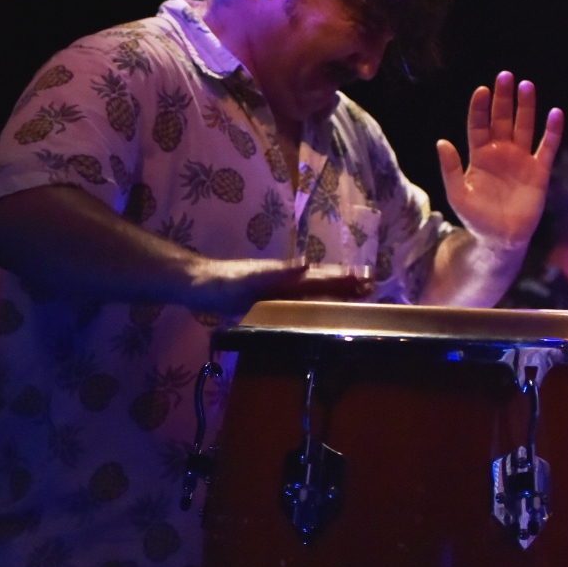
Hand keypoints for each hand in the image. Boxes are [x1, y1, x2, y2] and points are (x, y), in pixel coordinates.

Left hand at [202, 259, 373, 312]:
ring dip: (333, 289)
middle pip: (321, 280)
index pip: (322, 278)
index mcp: (285, 276)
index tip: (368, 281)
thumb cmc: (221, 283)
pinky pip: (297, 297)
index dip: (344, 280)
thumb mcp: (249, 279)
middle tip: (371, 284)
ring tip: (353, 289)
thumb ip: (278, 273)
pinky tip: (314, 301)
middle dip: (346, 282)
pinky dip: (312, 298)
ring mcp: (275, 287)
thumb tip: (308, 265)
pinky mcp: (265, 296)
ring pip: (311, 287)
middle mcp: (285, 279)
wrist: (196, 283)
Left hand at [436, 72, 562, 250]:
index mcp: (479, 156)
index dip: (479, 108)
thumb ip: (450, 169)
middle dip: (503, 99)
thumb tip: (441, 142)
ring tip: (526, 86)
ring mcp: (521, 159)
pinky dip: (552, 131)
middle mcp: (501, 152)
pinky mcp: (539, 170)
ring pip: (524, 127)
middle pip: (502, 119)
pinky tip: (555, 113)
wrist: (501, 239)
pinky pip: (547, 147)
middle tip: (505, 77)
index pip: (479, 126)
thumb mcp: (458, 194)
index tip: (481, 90)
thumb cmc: (477, 218)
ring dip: (526, 107)